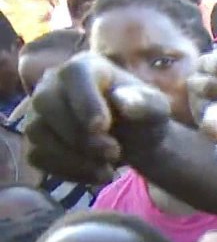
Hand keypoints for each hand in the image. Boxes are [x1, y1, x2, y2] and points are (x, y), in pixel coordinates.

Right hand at [25, 53, 172, 183]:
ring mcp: (39, 111)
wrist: (134, 140)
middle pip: (46, 102)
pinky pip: (38, 155)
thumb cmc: (142, 117)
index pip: (73, 74)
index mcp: (85, 66)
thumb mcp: (156, 109)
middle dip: (79, 134)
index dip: (84, 101)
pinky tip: (96, 174)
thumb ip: (147, 104)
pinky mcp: (35, 139)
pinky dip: (68, 170)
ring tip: (109, 169)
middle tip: (113, 153)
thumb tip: (125, 103)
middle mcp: (53, 83)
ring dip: (74, 157)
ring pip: (38, 132)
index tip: (102, 127)